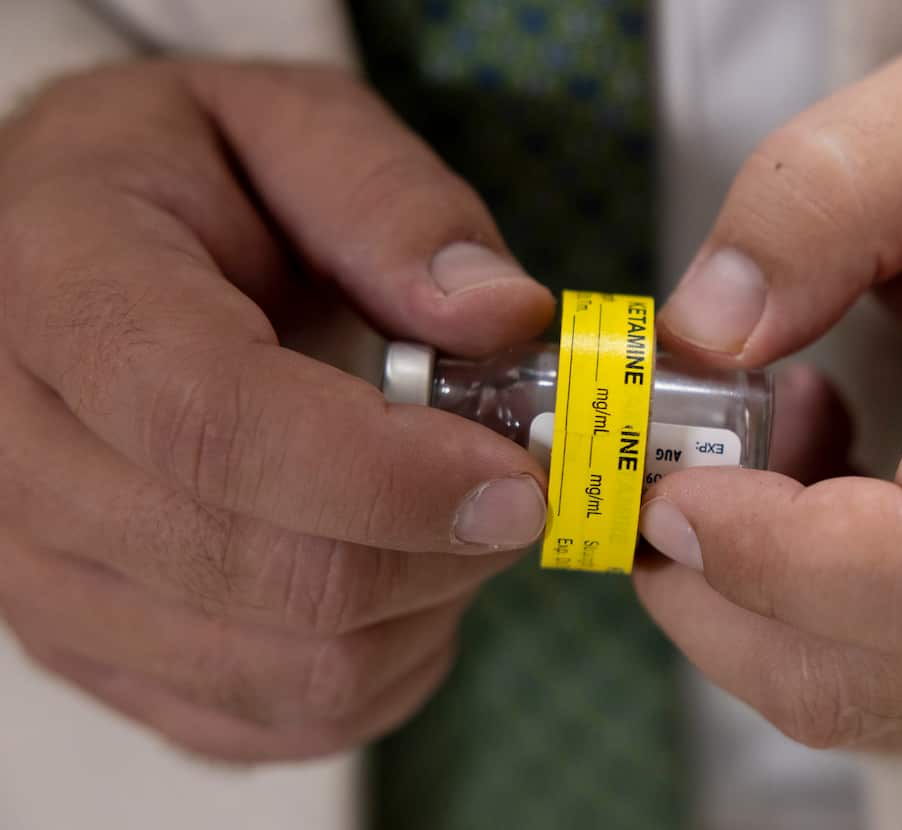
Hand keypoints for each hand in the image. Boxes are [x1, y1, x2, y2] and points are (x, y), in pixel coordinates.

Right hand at [0, 62, 553, 760]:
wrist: (72, 259)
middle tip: (514, 485)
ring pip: (285, 668)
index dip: (385, 473)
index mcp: (60, 289)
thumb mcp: (290, 126)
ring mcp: (44, 578)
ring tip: (452, 518)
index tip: (515, 478)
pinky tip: (403, 583)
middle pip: (262, 570)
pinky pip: (274, 721)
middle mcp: (18, 454)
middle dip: (434, 544)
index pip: (214, 422)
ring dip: (421, 607)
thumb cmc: (190, 185)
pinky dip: (380, 670)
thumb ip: (393, 205)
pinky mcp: (97, 653)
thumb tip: (505, 317)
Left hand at [636, 33, 901, 749]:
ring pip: (865, 700)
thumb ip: (820, 200)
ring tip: (757, 450)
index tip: (675, 487)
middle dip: (720, 593)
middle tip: (667, 469)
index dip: (778, 558)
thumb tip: (703, 333)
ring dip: (749, 597)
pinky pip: (883, 681)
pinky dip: (793, 611)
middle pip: (881, 671)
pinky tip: (805, 491)